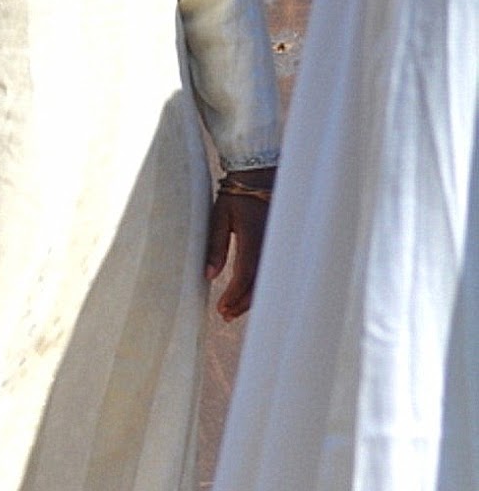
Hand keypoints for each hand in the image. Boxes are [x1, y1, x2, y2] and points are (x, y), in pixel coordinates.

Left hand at [204, 167, 275, 321]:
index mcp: (253, 235)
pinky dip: (261, 286)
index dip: (234, 294)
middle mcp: (270, 242)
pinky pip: (272, 271)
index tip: (221, 308)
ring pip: (269, 280)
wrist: (259, 175)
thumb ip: (215, 245)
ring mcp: (278, 244)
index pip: (245, 273)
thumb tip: (208, 275)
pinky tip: (248, 295)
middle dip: (243, 303)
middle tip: (225, 315)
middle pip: (260, 283)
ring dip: (252, 298)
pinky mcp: (281, 244)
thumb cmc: (236, 194)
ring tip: (233, 311)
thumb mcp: (219, 215)